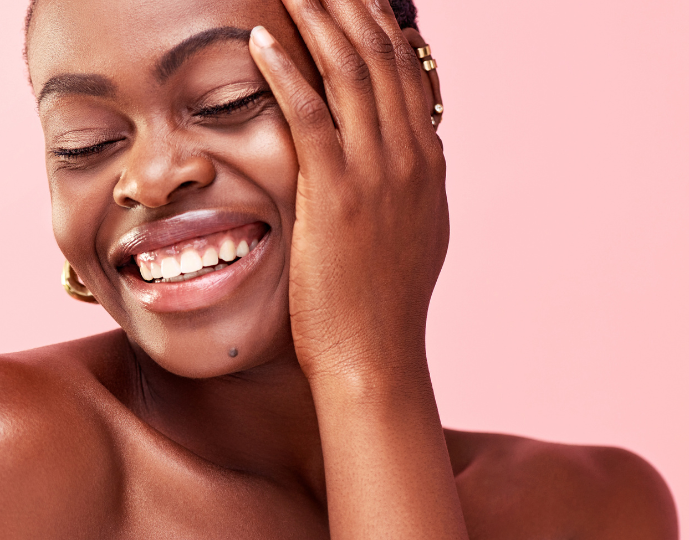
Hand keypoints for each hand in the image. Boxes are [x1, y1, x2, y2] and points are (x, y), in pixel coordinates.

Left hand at [249, 0, 446, 383]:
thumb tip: (406, 153)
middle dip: (348, 3)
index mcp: (427, 161)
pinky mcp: (336, 196)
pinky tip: (261, 40)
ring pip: (349, 73)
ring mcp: (378, 174)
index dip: (377, 21)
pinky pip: (311, 117)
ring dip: (317, 20)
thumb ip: (409, 184)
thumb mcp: (413, 233)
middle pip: (380, 56)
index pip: (405, 70)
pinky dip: (286, 73)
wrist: (377, 355)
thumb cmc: (383, 304)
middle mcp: (410, 156)